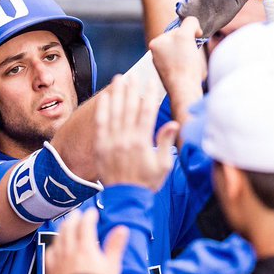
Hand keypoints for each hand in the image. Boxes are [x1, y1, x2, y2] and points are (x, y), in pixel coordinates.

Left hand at [45, 209, 128, 273]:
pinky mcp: (51, 270)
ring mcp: (59, 259)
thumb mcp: (112, 266)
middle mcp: (70, 250)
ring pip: (59, 237)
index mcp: (86, 248)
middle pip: (69, 227)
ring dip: (63, 228)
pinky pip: (50, 252)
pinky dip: (54, 245)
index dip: (89, 216)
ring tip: (67, 224)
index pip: (85, 224)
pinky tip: (56, 245)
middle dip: (74, 218)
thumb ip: (115, 245)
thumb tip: (122, 229)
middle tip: (78, 214)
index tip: (92, 213)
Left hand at [95, 74, 178, 190]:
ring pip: (114, 112)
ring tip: (119, 78)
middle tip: (133, 74)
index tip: (151, 81)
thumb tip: (173, 124)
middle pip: (129, 108)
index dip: (149, 94)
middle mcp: (125, 139)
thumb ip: (166, 142)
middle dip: (131, 89)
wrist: (126, 198)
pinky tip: (105, 97)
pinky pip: (100, 123)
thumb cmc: (147, 182)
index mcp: (142, 142)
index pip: (147, 112)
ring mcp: (111, 142)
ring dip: (117, 93)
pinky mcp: (100, 146)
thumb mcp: (163, 165)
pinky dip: (103, 109)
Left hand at [149, 18, 205, 100]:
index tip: (194, 41)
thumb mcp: (185, 36)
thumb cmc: (183, 65)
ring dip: (191, 56)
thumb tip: (193, 26)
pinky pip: (183, 65)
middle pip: (180, 41)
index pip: (178, 29)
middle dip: (189, 46)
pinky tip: (190, 72)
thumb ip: (189, 23)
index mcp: (155, 43)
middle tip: (192, 56)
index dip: (190, 34)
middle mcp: (156, 54)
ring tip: (190, 65)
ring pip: (183, 53)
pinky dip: (189, 67)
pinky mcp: (171, 76)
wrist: (185, 90)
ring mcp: (163, 66)